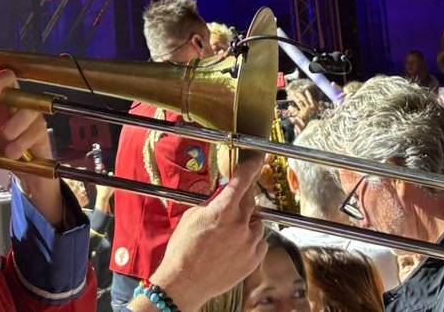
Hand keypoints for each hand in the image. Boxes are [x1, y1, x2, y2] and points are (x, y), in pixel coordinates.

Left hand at [0, 68, 60, 223]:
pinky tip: (12, 152)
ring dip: (14, 122)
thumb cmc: (4, 148)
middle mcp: (14, 102)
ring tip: (4, 136)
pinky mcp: (42, 132)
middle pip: (10, 78)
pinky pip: (35, 131)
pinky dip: (21, 142)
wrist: (26, 172)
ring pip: (27, 108)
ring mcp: (31, 116)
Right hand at [148, 154, 269, 310]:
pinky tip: (235, 246)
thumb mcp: (192, 217)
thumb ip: (212, 203)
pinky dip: (251, 240)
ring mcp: (249, 243)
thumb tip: (222, 196)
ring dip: (246, 222)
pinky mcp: (254, 259)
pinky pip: (260, 241)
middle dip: (242, 199)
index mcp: (223, 210)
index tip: (258, 159)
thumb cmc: (183, 250)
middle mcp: (240, 224)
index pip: (242, 181)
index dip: (251, 167)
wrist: (185, 283)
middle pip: (250, 200)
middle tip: (232, 205)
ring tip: (229, 234)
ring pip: (256, 222)